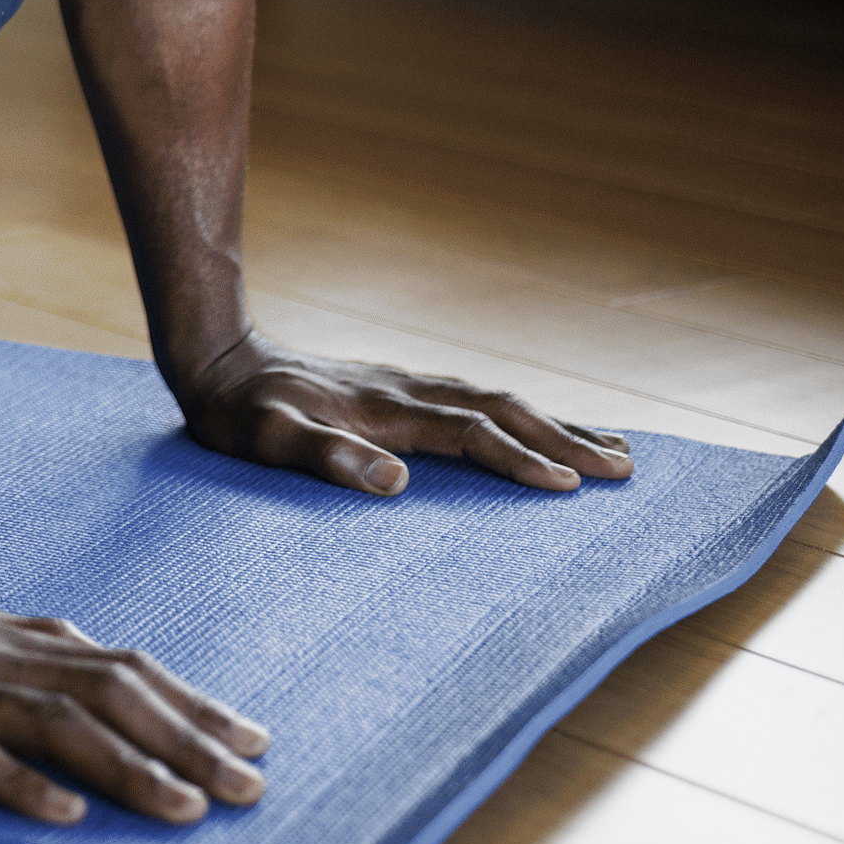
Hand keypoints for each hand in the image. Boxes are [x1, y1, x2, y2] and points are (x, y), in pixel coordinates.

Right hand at [0, 567, 270, 825]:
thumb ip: (36, 649)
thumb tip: (106, 658)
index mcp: (18, 640)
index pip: (124, 669)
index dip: (193, 703)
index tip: (255, 740)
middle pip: (110, 697)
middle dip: (188, 741)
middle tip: (250, 787)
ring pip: (57, 725)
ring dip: (130, 766)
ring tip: (186, 809)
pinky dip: (19, 781)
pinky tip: (64, 813)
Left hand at [176, 334, 633, 495]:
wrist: (217, 358)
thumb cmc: (239, 414)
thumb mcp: (267, 441)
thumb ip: (325, 458)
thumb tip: (395, 482)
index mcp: (385, 411)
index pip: (471, 435)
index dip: (520, 460)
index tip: (570, 486)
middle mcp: (407, 392)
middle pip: (502, 411)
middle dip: (565, 439)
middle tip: (626, 469)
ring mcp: (406, 386)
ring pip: (497, 400)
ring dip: (555, 423)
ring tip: (611, 447)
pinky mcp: (399, 388)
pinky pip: (477, 399)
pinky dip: (521, 413)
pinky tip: (537, 426)